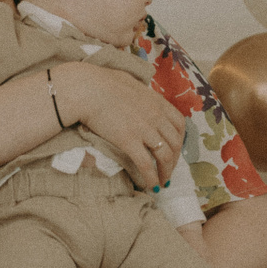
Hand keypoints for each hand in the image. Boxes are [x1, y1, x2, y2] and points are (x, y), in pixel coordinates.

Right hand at [60, 64, 184, 185]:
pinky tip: (149, 185)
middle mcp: (156, 116)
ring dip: (165, 172)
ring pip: (164, 156)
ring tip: (161, 182)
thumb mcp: (130, 83)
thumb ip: (140, 92)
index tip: (173, 149)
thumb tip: (139, 94)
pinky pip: (146, 164)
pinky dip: (150, 177)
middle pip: (175, 143)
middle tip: (167, 170)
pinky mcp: (129, 141)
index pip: (179, 124)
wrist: (86, 89)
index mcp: (157, 102)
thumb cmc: (102, 82)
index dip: (179, 140)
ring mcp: (144, 129)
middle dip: (174, 161)